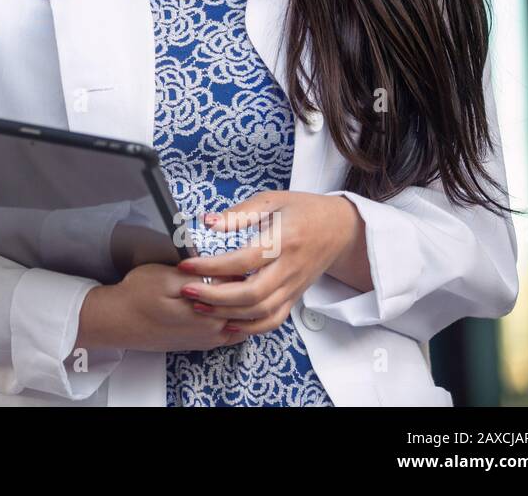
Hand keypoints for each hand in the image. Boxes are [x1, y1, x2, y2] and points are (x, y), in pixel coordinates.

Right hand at [76, 262, 249, 353]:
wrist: (117, 321)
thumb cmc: (136, 296)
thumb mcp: (166, 276)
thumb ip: (201, 275)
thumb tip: (227, 271)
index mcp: (209, 311)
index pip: (240, 284)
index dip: (238, 264)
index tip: (234, 253)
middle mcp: (214, 330)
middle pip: (245, 304)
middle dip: (242, 283)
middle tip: (234, 262)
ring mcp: (209, 340)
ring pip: (243, 320)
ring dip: (240, 301)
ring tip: (229, 281)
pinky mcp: (202, 343)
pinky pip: (232, 332)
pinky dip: (235, 317)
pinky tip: (225, 303)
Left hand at [173, 191, 357, 336]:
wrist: (340, 229)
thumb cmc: (303, 210)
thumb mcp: (272, 201)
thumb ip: (239, 214)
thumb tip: (206, 222)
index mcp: (284, 240)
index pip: (244, 260)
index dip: (212, 266)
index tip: (186, 265)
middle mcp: (290, 268)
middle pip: (252, 293)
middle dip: (216, 296)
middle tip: (187, 290)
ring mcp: (293, 286)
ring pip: (261, 311)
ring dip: (227, 313)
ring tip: (199, 306)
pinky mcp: (294, 297)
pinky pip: (273, 320)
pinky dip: (250, 327)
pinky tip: (227, 321)